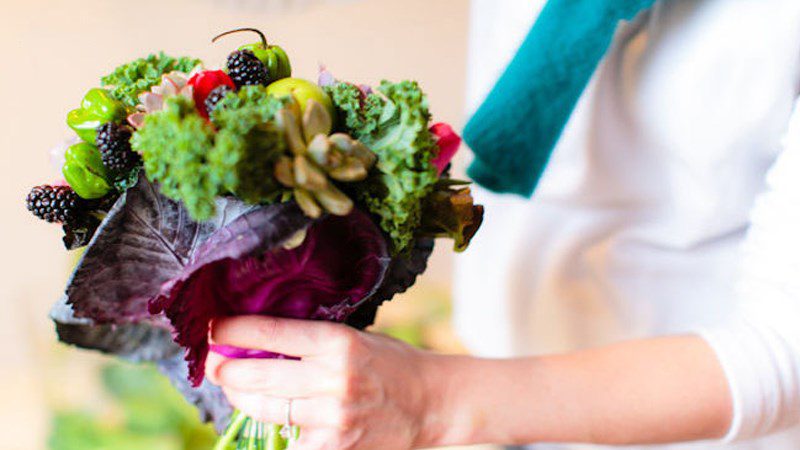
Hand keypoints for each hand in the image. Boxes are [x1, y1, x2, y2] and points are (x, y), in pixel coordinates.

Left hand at [207, 316, 439, 449]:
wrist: (431, 404)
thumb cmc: (391, 364)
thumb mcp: (355, 337)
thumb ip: (311, 339)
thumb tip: (256, 337)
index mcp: (339, 342)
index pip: (269, 333)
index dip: (232, 330)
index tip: (213, 328)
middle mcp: (333, 379)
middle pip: (256, 374)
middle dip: (225, 369)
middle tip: (214, 363)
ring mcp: (332, 418)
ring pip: (264, 408)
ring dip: (240, 396)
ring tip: (235, 386)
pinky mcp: (332, 448)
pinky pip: (285, 439)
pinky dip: (273, 426)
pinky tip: (266, 413)